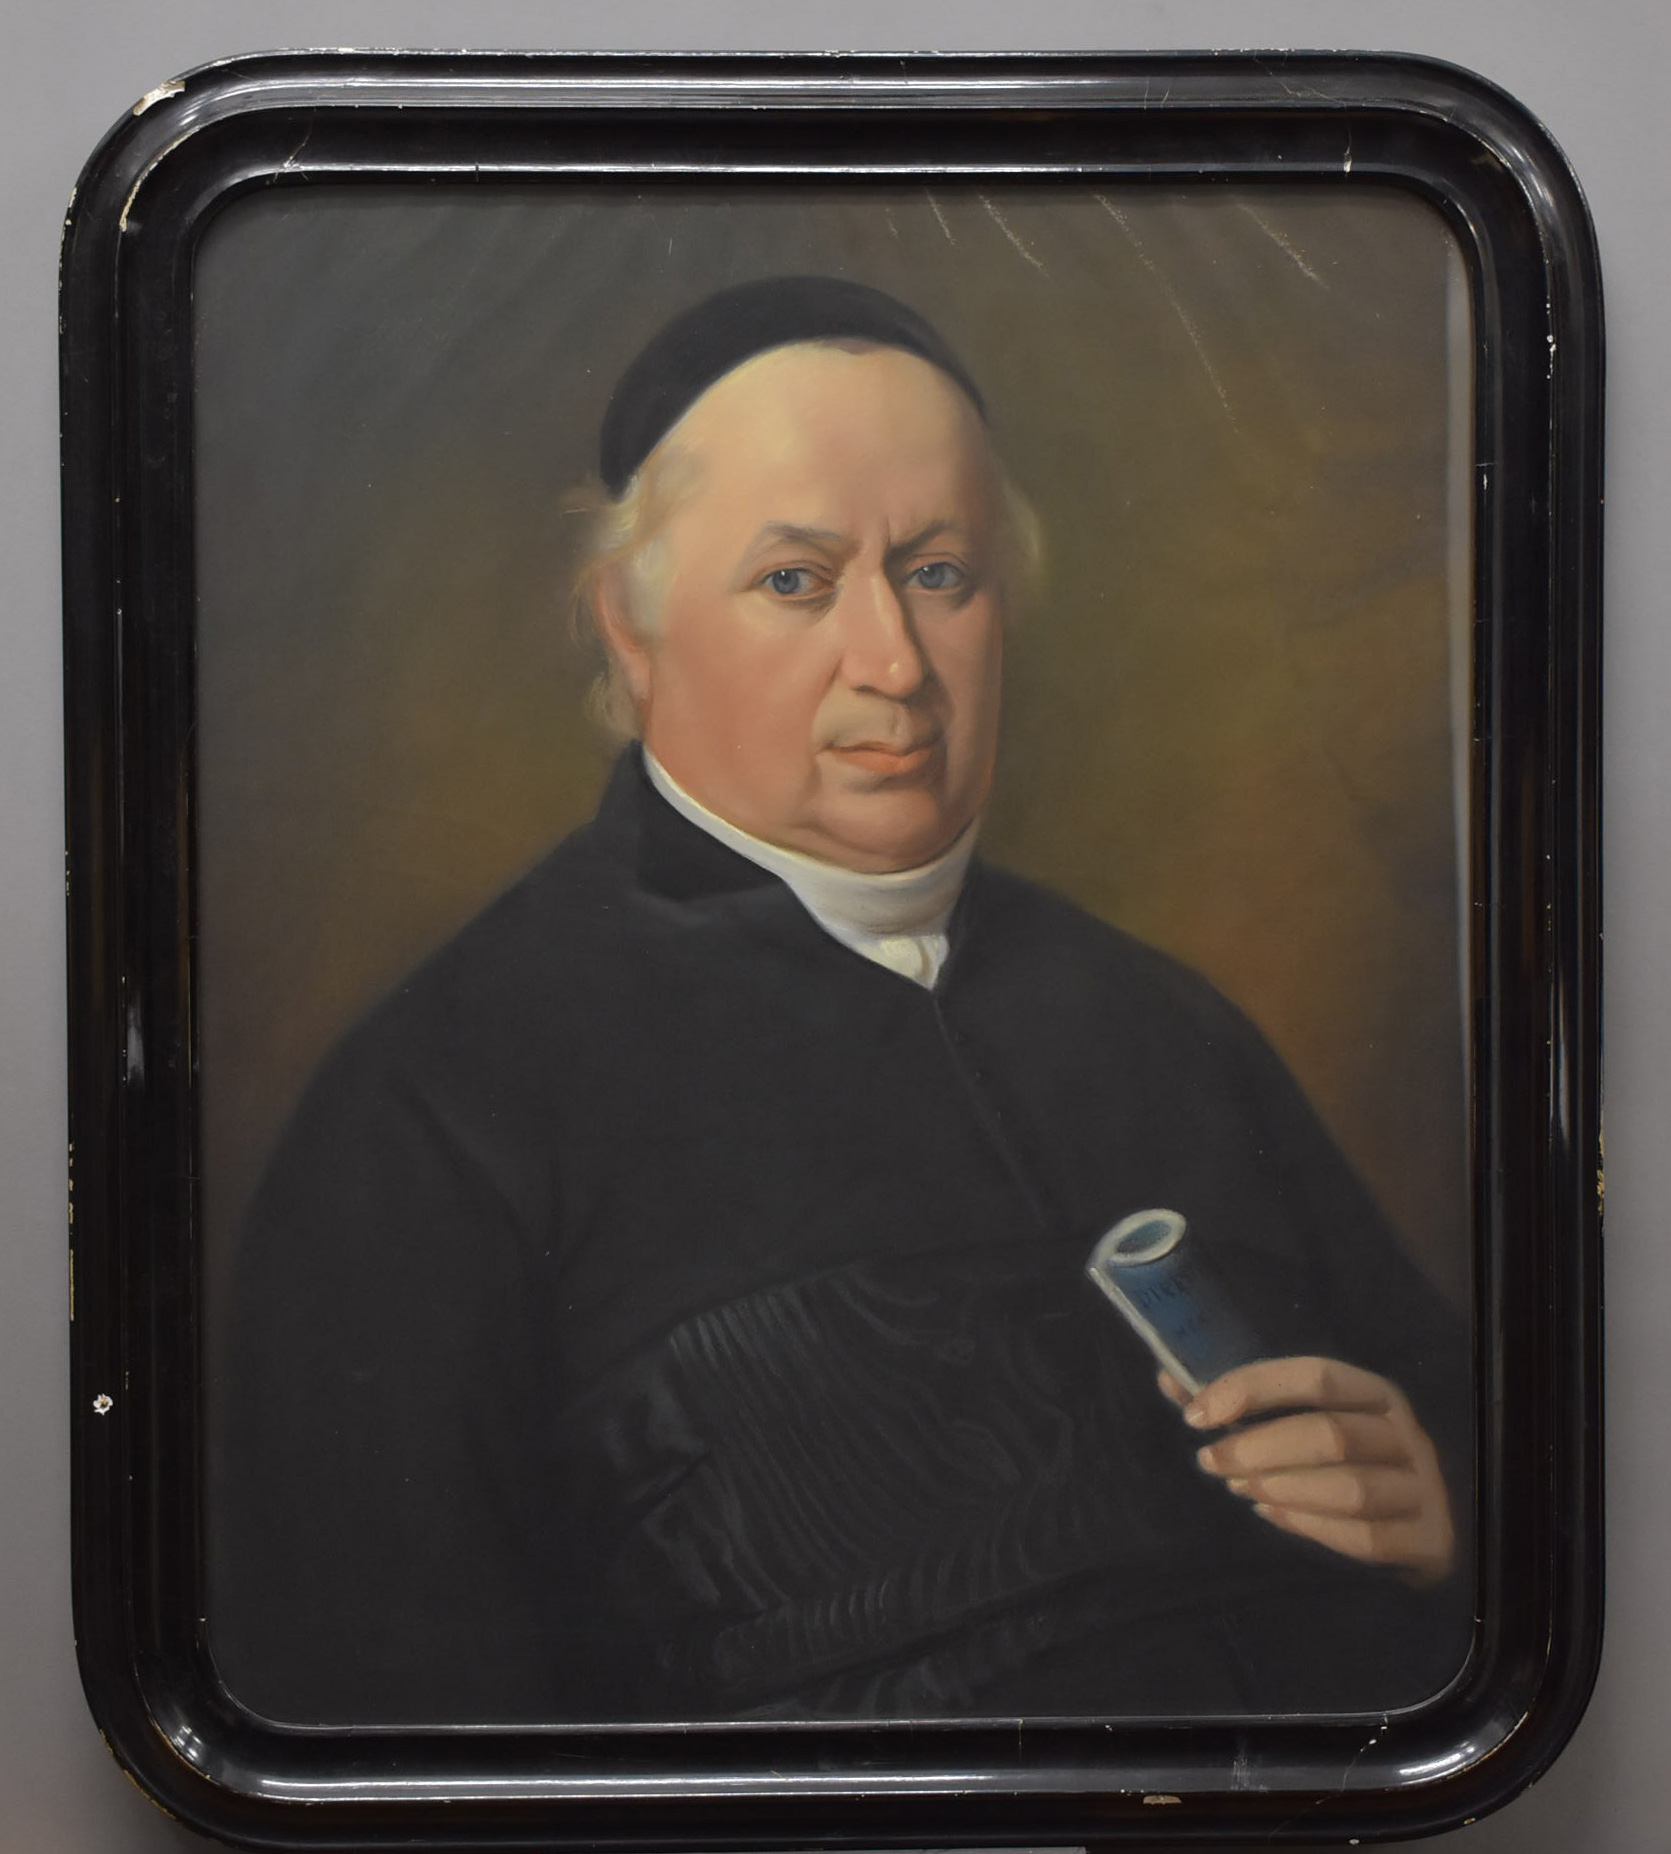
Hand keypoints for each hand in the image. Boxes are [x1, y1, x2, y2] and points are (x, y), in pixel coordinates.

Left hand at [1159, 1356, 1455, 1581]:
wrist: (1419, 1525)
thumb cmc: (1348, 1462)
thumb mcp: (1304, 1422)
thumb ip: (1243, 1402)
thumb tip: (1171, 1380)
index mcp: (1374, 1392)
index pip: (1315, 1376)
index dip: (1252, 1389)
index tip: (1196, 1413)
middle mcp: (1405, 1434)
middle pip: (1330, 1433)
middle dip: (1258, 1447)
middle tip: (1210, 1461)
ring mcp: (1423, 1487)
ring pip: (1350, 1488)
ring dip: (1282, 1487)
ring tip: (1240, 1488)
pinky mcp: (1428, 1538)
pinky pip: (1365, 1537)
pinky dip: (1310, 1526)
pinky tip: (1272, 1514)